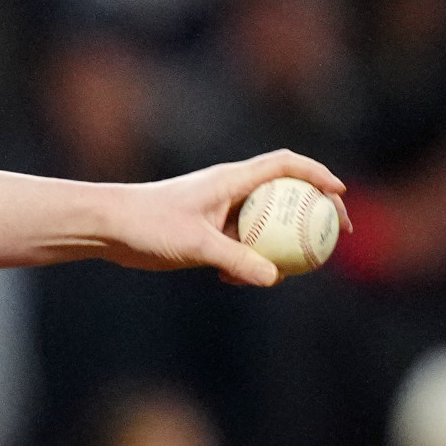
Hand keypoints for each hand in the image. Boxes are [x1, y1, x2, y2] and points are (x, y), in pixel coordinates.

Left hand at [101, 149, 347, 286]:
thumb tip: (273, 279)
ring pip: (262, 223)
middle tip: (335, 235)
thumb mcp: (195, 244)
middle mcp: (228, 190)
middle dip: (314, 210)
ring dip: (279, 242)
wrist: (106, 227)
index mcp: (232, 179)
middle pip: (284, 193)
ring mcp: (217, 211)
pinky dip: (245, 258)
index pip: (286, 165)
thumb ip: (235, 259)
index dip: (318, 174)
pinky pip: (237, 243)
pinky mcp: (203, 231)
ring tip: (292, 268)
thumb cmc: (147, 225)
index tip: (338, 195)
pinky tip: (234, 280)